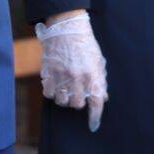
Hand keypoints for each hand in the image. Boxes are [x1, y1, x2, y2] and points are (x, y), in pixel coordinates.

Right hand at [36, 11, 106, 131]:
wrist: (67, 28)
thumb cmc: (85, 44)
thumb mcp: (98, 61)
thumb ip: (101, 80)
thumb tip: (104, 98)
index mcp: (93, 74)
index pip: (96, 102)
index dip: (95, 117)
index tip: (93, 126)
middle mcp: (78, 78)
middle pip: (77, 104)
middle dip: (78, 101)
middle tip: (78, 93)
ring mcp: (62, 76)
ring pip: (62, 101)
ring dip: (65, 98)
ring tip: (66, 89)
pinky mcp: (49, 73)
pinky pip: (48, 94)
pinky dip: (52, 93)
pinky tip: (56, 86)